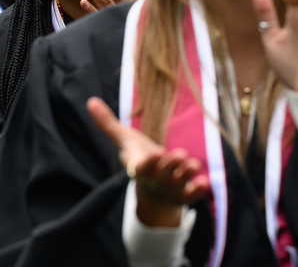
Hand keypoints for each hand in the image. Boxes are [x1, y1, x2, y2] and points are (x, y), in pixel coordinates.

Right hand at [87, 97, 209, 226]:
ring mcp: (169, 189)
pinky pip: (191, 196)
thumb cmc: (138, 159)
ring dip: (186, 176)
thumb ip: (108, 123)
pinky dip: (198, 191)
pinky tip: (206, 182)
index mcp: (138, 167)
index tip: (156, 153)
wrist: (153, 191)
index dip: (148, 162)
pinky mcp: (184, 195)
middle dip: (170, 166)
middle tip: (180, 154)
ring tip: (195, 164)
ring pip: (178, 185)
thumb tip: (91, 101)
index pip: (141, 167)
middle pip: (162, 175)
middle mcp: (154, 180)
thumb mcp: (124, 141)